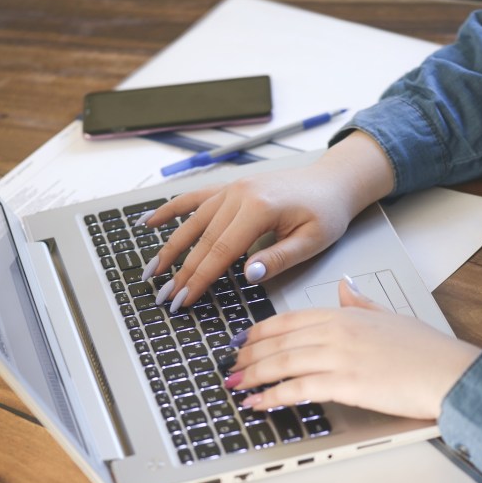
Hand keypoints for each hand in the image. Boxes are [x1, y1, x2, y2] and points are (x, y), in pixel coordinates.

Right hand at [138, 131, 393, 309]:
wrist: (331, 183)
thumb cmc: (326, 213)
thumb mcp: (312, 241)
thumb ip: (279, 258)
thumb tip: (248, 274)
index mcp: (259, 208)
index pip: (221, 251)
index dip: (199, 278)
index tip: (183, 299)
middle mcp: (239, 194)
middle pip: (202, 239)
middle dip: (181, 271)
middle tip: (165, 297)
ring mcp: (232, 189)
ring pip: (193, 221)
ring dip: (170, 246)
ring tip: (152, 270)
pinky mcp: (231, 188)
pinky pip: (195, 198)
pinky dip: (171, 209)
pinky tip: (149, 221)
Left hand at [226, 278, 480, 419]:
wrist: (448, 372)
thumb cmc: (425, 349)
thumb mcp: (389, 314)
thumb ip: (360, 301)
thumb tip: (344, 286)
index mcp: (344, 314)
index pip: (290, 319)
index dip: (261, 331)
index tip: (243, 339)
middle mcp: (337, 332)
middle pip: (280, 341)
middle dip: (249, 355)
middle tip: (231, 365)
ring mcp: (339, 357)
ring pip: (282, 363)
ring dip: (253, 375)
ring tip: (235, 384)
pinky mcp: (346, 385)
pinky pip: (298, 389)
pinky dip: (273, 396)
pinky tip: (258, 403)